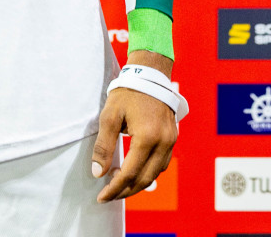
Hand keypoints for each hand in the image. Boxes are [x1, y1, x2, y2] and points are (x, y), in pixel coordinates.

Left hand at [91, 57, 177, 201]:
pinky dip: (148, 173)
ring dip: (137, 184)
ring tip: (118, 185)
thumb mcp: (109, 116)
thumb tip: (98, 173)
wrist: (149, 74)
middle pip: (145, 179)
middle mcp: (163, 143)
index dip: (114, 188)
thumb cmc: (127, 93)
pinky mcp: (172, 138)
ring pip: (155, 174)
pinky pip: (162, 164)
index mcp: (147, 138)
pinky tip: (135, 172)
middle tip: (108, 195)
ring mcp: (170, 141)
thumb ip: (104, 146)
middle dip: (125, 191)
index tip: (101, 197)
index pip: (129, 174)